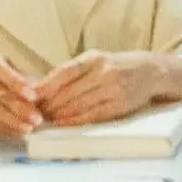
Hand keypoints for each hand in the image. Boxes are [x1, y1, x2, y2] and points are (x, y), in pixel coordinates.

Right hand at [0, 53, 41, 138]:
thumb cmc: (2, 74)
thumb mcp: (14, 68)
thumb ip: (25, 80)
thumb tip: (42, 94)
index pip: (2, 71)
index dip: (17, 84)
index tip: (34, 97)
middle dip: (19, 108)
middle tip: (37, 119)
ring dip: (11, 121)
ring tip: (28, 129)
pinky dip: (2, 128)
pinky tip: (16, 132)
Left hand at [34, 50, 162, 126]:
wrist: (151, 72)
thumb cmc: (115, 66)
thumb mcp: (95, 60)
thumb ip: (72, 72)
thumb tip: (41, 86)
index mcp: (94, 58)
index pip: (65, 72)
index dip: (46, 85)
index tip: (30, 95)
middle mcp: (104, 72)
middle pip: (69, 92)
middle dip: (49, 103)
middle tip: (32, 111)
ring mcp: (113, 89)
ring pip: (79, 105)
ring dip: (58, 114)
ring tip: (43, 119)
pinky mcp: (120, 106)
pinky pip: (93, 116)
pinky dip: (75, 121)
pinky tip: (62, 123)